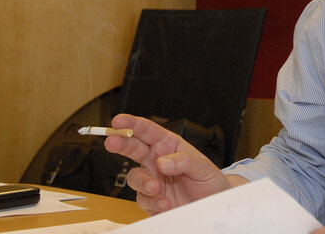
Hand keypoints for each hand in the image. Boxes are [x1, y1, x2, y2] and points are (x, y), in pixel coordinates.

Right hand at [104, 113, 240, 213]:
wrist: (211, 203)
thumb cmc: (208, 180)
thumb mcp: (203, 167)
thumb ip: (184, 161)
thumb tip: (162, 162)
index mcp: (169, 145)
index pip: (148, 131)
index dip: (132, 124)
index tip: (118, 121)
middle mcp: (156, 160)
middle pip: (133, 148)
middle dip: (120, 143)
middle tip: (112, 142)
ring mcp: (152, 180)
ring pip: (134, 177)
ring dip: (143, 182)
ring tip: (157, 188)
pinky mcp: (151, 200)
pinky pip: (142, 199)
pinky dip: (152, 202)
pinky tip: (166, 203)